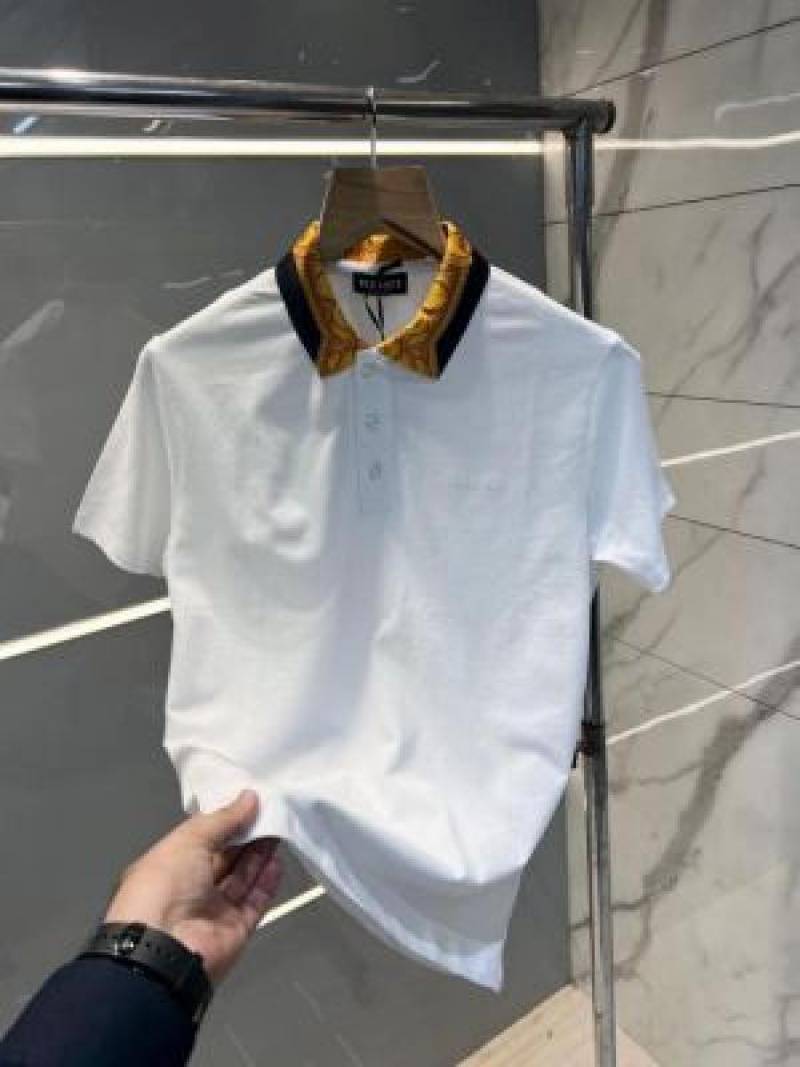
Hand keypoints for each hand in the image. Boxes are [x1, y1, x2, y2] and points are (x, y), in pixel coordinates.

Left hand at [104, 789, 281, 985]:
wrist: (165, 951)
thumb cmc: (162, 890)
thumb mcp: (188, 840)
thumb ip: (222, 819)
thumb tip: (248, 799)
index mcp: (168, 866)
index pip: (202, 838)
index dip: (224, 821)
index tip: (246, 803)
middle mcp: (189, 889)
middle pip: (225, 857)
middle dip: (246, 836)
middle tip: (268, 813)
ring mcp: (213, 911)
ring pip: (243, 878)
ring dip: (260, 855)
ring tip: (278, 830)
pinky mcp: (234, 929)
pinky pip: (255, 902)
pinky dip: (267, 883)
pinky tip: (277, 862)